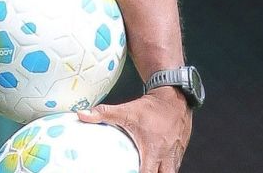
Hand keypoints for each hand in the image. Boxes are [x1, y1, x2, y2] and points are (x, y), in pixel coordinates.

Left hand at [77, 88, 191, 172]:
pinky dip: (167, 168)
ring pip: (170, 172)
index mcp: (152, 149)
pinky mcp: (180, 150)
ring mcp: (175, 154)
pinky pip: (175, 165)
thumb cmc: (151, 107)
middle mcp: (166, 155)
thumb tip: (82, 115)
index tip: (130, 172)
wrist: (174, 97)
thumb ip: (103, 113)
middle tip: (139, 171)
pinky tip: (158, 167)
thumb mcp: (125, 110)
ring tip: (150, 170)